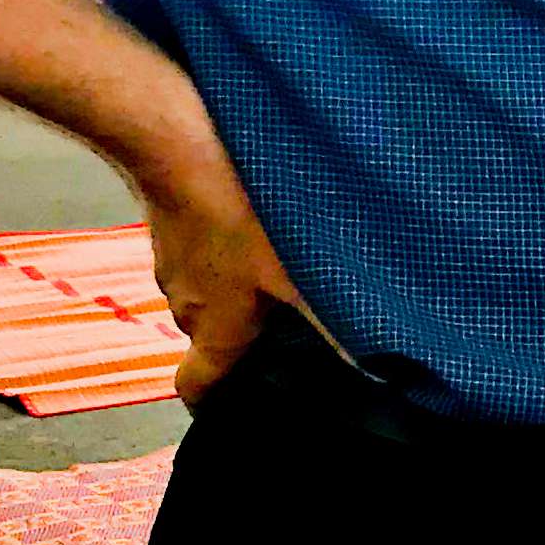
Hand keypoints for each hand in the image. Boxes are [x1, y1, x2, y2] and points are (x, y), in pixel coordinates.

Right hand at [142, 151, 310, 403]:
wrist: (176, 139)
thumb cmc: (235, 214)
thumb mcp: (298, 271)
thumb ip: (331, 318)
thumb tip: (372, 365)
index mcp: (211, 330)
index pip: (195, 391)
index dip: (216, 405)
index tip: (246, 403)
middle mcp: (184, 303)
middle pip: (214, 338)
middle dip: (252, 337)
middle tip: (298, 324)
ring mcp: (173, 261)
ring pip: (212, 289)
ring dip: (246, 286)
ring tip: (292, 266)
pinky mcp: (172, 221)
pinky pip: (205, 249)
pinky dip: (231, 247)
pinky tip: (265, 222)